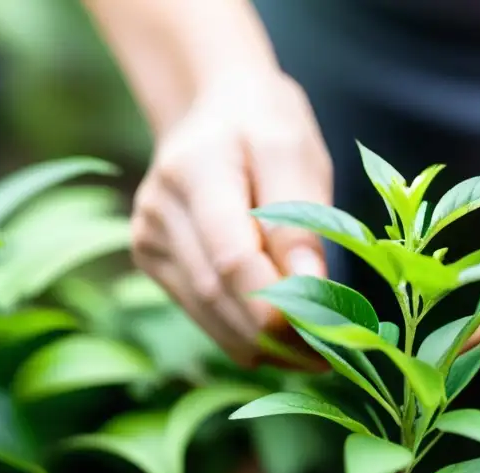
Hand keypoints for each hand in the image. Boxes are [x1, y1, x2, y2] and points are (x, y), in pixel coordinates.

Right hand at [131, 70, 331, 365]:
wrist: (215, 108)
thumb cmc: (265, 126)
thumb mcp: (295, 153)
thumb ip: (300, 219)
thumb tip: (308, 287)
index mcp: (194, 169)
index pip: (232, 257)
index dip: (276, 305)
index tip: (326, 332)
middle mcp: (159, 208)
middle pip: (218, 293)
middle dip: (276, 334)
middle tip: (331, 356)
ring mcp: (148, 238)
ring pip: (208, 315)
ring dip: (263, 346)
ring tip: (314, 356)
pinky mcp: (153, 261)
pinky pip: (202, 314)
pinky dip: (244, 336)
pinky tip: (282, 343)